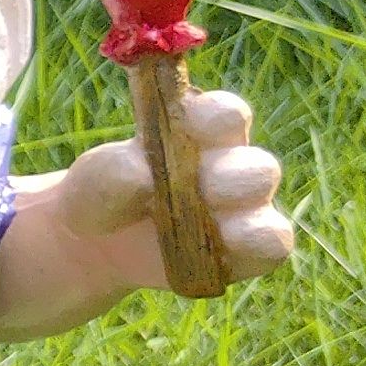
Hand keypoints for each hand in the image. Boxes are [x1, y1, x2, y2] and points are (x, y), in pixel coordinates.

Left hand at [44, 86, 294, 284]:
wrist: (99, 246)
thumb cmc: (103, 196)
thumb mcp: (94, 179)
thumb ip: (116, 169)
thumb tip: (145, 175)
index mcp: (199, 134)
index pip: (224, 115)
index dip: (218, 115)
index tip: (193, 121)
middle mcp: (232, 167)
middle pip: (257, 164)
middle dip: (233, 174)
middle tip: (203, 185)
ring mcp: (246, 210)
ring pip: (266, 208)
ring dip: (242, 208)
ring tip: (208, 215)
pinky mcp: (249, 250)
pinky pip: (271, 246)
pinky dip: (254, 246)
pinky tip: (226, 249)